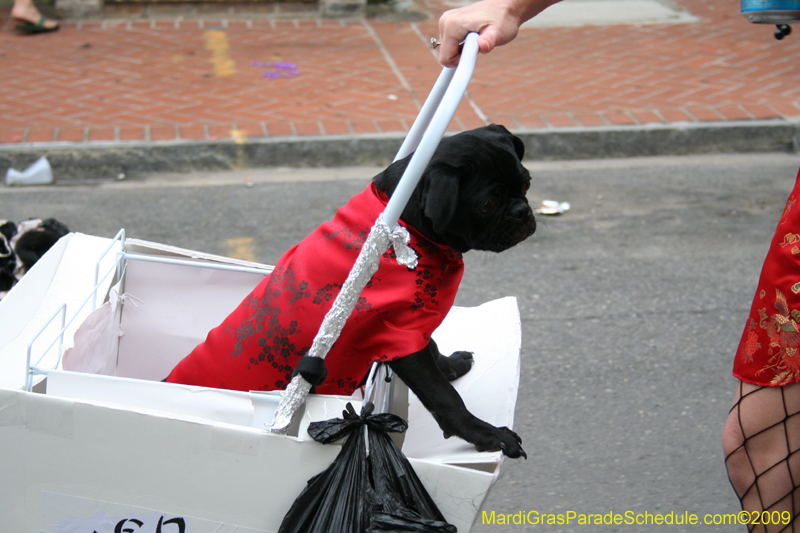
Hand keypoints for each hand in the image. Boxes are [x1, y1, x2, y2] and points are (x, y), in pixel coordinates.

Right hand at [436, 0, 561, 66]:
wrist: (506, 5)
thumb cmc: (503, 19)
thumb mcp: (499, 33)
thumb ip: (489, 41)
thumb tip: (482, 47)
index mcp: (452, 24)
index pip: (445, 58)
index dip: (460, 62)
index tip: (475, 55)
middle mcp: (445, 21)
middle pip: (445, 54)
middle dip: (461, 55)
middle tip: (477, 46)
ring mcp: (446, 20)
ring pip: (447, 49)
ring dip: (461, 50)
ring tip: (476, 40)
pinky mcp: (449, 22)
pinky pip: (449, 43)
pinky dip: (460, 45)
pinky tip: (472, 37)